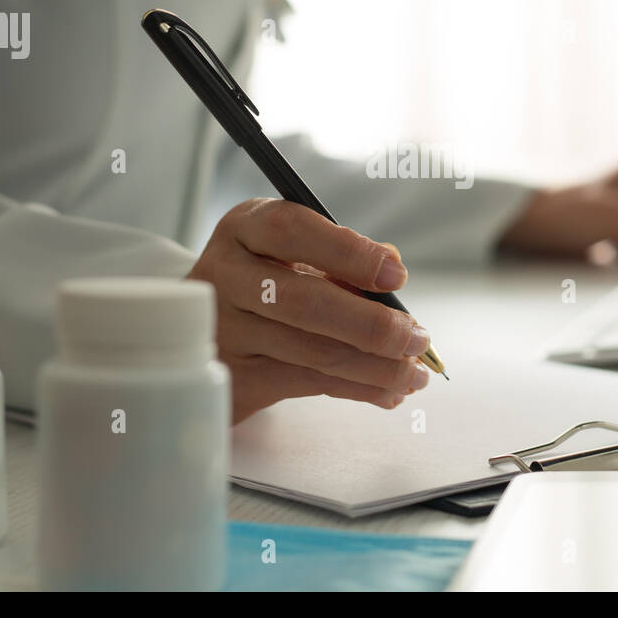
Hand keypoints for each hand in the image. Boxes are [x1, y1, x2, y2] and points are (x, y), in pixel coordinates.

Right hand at [188, 198, 432, 423]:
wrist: (199, 328)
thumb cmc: (264, 280)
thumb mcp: (291, 254)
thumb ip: (340, 257)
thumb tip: (392, 269)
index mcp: (244, 228)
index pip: (293, 230)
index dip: (349, 253)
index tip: (397, 276)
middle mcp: (226, 275)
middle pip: (305, 302)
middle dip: (373, 325)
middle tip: (417, 338)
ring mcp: (225, 330)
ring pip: (313, 352)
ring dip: (376, 366)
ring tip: (414, 372)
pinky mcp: (235, 377)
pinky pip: (308, 384)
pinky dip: (358, 388)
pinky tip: (388, 390)